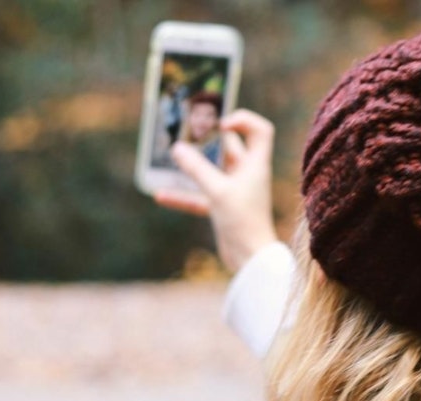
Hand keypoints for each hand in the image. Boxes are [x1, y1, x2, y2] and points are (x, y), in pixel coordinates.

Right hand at [155, 109, 278, 272]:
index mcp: (255, 165)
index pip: (259, 130)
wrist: (250, 260)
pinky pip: (200, 197)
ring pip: (212, 171)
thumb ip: (196, 169)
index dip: (243, 120)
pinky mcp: (223, 208)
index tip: (221, 123)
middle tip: (186, 132)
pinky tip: (161, 196)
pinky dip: (183, 195)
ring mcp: (234, 191)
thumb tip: (177, 148)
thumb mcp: (217, 191)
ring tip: (171, 156)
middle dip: (209, 139)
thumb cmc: (243, 221)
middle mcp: (246, 175)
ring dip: (193, 165)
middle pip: (230, 147)